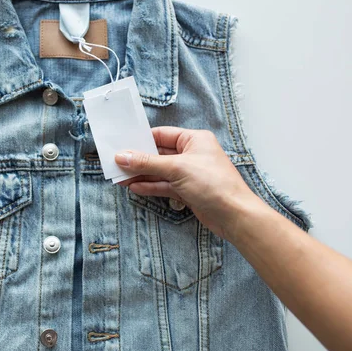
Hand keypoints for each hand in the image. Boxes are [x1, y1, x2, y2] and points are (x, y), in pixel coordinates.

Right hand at [114, 126, 260, 238]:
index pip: (162, 135)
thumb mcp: (176, 168)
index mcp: (194, 140)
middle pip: (159, 154)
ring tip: (121, 178)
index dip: (141, 140)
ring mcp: (189, 173)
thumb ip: (147, 163)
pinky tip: (135, 188)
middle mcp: (192, 154)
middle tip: (117, 164)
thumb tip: (123, 157)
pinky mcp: (188, 191)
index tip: (122, 145)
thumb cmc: (214, 184)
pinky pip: (164, 185)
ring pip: (160, 171)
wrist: (234, 215)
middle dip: (138, 160)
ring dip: (142, 175)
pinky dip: (150, 186)